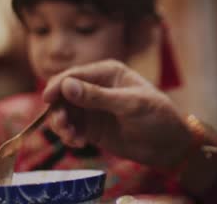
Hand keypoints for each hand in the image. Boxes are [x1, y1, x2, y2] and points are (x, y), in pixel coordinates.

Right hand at [42, 60, 191, 167]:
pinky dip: (69, 136)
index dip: (57, 86)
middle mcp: (95, 87)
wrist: (169, 145)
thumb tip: (66, 86)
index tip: (47, 101)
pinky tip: (78, 143)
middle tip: (63, 126)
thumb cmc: (157, 117)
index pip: (74, 75)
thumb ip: (97, 96)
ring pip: (63, 112)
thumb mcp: (130, 105)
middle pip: (63, 94)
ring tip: (73, 138)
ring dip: (62, 125)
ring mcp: (92, 108)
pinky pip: (70, 128)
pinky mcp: (91, 127)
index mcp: (106, 72)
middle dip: (58, 109)